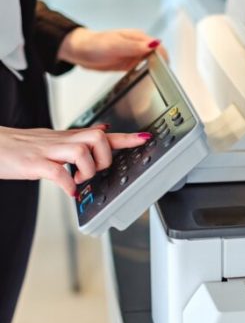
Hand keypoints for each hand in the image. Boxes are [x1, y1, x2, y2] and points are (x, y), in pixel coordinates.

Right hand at [0, 125, 151, 195]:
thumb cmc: (21, 147)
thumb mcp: (53, 141)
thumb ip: (78, 139)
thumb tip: (103, 131)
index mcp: (67, 139)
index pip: (102, 134)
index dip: (126, 138)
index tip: (146, 139)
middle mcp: (61, 141)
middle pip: (98, 137)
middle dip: (106, 157)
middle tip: (97, 171)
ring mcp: (47, 151)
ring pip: (81, 151)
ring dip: (88, 171)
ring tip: (80, 180)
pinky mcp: (33, 163)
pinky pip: (57, 172)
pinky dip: (68, 184)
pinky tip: (69, 191)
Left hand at [57, 27, 167, 70]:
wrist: (81, 51)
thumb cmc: (94, 44)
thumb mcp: (116, 45)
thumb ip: (135, 46)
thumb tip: (154, 45)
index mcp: (138, 38)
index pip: (159, 47)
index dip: (165, 58)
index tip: (166, 70)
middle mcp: (138, 45)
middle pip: (158, 56)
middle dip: (163, 66)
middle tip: (165, 80)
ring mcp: (135, 54)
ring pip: (152, 62)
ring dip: (156, 70)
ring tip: (159, 82)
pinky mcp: (130, 63)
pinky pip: (143, 68)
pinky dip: (147, 74)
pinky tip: (146, 80)